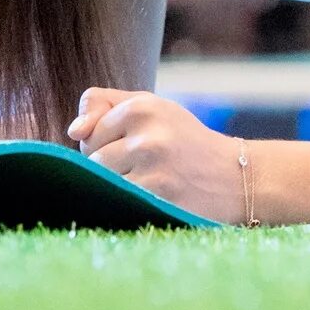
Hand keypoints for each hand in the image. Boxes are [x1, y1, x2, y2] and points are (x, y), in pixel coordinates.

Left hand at [70, 88, 245, 222]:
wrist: (235, 176)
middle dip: (109, 167)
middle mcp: (146, 134)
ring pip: (101, 182)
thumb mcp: (152, 108)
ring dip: (117, 188)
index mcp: (141, 106)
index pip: (88, 134)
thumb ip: (103, 105)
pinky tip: (150, 199)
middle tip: (145, 168)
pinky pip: (117, 201)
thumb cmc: (184, 142)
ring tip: (149, 182)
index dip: (105, 145)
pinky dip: (127, 204)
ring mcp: (152, 167)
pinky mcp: (158, 196)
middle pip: (91, 160)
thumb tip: (74, 131)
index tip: (134, 148)